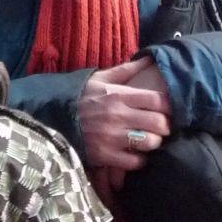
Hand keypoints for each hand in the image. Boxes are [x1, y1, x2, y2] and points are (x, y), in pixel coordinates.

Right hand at [77, 59, 173, 175]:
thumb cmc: (82, 98)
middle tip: (160, 128)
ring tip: (147, 141)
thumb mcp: (101, 78)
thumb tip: (149, 59)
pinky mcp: (104, 155)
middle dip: (164, 127)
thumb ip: (126, 70)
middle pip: (159, 123)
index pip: (158, 100)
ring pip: (150, 143)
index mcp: (119, 95)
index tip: (165, 111)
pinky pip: (134, 162)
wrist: (52, 116)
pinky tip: (133, 155)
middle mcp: (118, 115)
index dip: (168, 107)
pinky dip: (138, 160)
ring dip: (153, 143)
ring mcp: (111, 137)